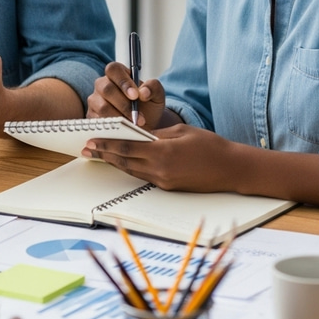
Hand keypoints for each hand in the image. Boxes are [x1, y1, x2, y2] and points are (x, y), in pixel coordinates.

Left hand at [82, 123, 238, 191]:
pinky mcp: (169, 187)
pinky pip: (144, 176)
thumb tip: (137, 133)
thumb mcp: (181, 131)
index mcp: (162, 152)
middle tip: (87, 149)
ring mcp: (164, 181)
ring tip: (99, 155)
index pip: (126, 148)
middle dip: (104, 155)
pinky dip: (131, 168)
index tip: (92, 141)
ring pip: (132, 170)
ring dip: (115, 163)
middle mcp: (160, 170)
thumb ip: (157, 134)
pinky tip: (123, 162)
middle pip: (125, 162)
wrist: (231, 169)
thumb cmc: (210, 145)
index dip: (107, 145)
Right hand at [86, 61, 167, 128]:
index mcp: (117, 73)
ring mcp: (95, 100)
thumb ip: (153, 88)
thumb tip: (144, 92)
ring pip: (102, 107)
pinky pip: (98, 121)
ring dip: (119, 118)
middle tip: (139, 117)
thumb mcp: (157, 95)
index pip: (114, 70)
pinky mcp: (92, 117)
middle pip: (106, 89)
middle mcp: (102, 84)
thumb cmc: (149, 106)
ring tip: (134, 126)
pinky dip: (112, 127)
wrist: (144, 124)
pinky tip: (124, 131)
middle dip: (124, 105)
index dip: (123, 82)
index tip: (136, 96)